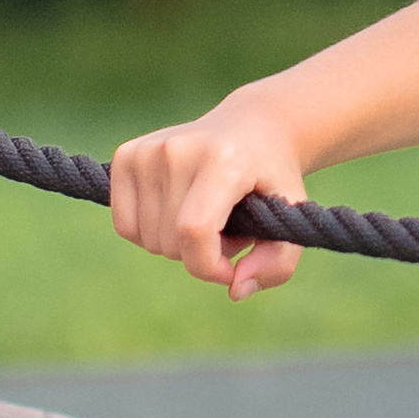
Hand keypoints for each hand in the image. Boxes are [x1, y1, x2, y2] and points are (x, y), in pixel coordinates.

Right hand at [109, 89, 311, 299]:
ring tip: (208, 217)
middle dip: (200, 253)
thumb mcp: (293, 218)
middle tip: (228, 228)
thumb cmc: (272, 178)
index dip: (209, 266)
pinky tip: (177, 213)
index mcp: (223, 159)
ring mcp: (147, 151)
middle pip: (170, 241)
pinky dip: (151, 234)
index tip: (230, 269)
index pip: (194, 231)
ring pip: (147, 239)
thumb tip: (235, 290)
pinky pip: (125, 226)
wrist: (252, 127)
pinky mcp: (126, 155)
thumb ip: (277, 264)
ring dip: (178, 244)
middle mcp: (178, 149)